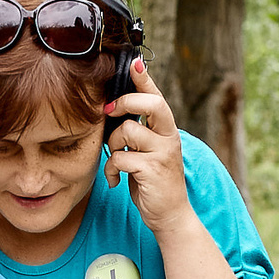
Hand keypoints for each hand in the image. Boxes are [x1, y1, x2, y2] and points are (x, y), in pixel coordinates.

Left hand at [104, 62, 193, 233]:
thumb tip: (113, 110)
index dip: (145, 79)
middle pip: (151, 104)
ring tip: (115, 158)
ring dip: (113, 144)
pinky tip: (114, 179)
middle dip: (124, 103)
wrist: (169, 215)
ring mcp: (162, 154)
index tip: (135, 63)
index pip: (156, 97)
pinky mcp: (153, 171)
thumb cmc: (152, 181)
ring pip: (127, 131)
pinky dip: (111, 169)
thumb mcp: (147, 152)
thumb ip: (138, 132)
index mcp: (166, 130)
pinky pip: (120, 158)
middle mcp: (169, 137)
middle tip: (108, 112)